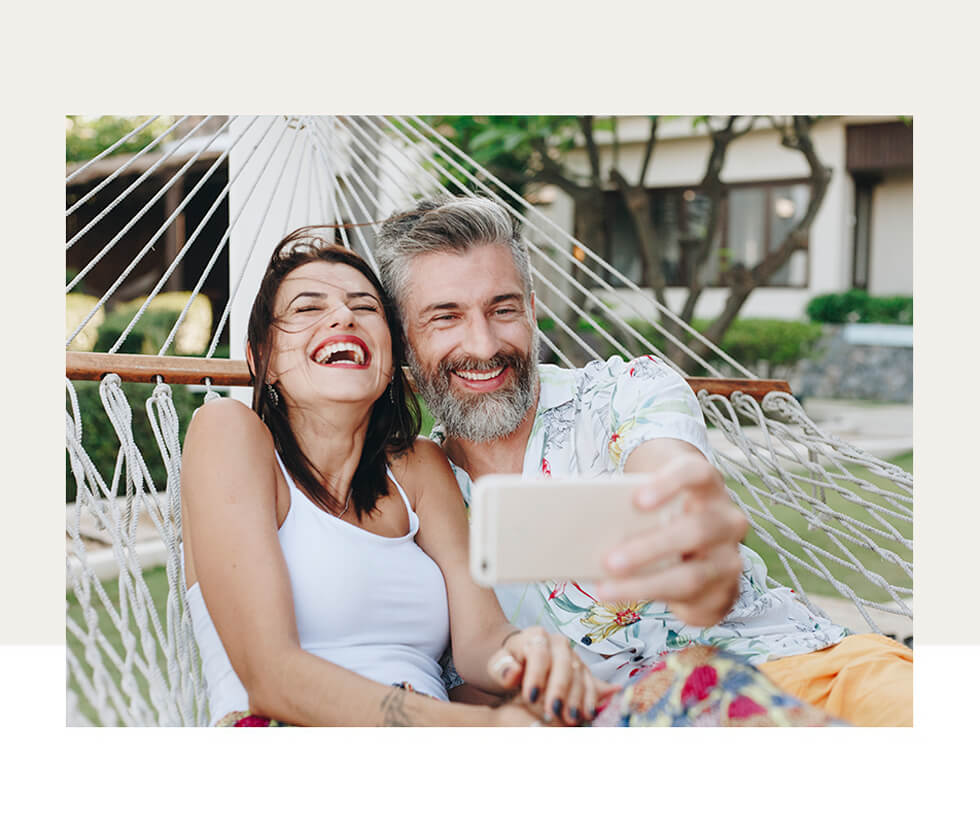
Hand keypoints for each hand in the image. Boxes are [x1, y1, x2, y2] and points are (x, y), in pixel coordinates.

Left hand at [486, 627, 618, 724]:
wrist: (519, 663)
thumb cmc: (508, 666)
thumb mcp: (497, 666)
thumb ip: (502, 668)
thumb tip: (513, 672)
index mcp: (535, 636)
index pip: (538, 653)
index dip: (536, 675)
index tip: (530, 697)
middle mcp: (558, 643)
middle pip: (563, 662)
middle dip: (560, 688)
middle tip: (553, 711)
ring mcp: (573, 656)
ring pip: (579, 674)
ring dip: (576, 697)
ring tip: (570, 718)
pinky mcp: (583, 670)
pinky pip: (590, 683)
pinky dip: (590, 699)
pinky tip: (586, 714)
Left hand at [596, 449, 747, 626]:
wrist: (703, 546)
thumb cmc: (665, 514)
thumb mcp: (652, 505)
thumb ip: (627, 506)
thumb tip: (572, 516)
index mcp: (706, 486)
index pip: (696, 473)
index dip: (669, 483)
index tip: (636, 500)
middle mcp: (726, 519)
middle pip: (695, 530)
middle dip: (649, 548)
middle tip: (608, 560)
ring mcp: (730, 557)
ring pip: (691, 576)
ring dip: (644, 585)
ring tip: (605, 589)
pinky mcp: (726, 591)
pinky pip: (691, 601)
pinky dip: (653, 600)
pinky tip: (624, 599)